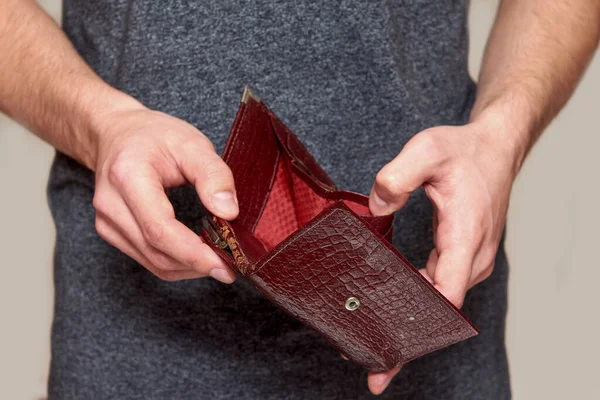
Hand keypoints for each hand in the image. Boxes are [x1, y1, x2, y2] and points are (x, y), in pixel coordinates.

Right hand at [92, 104, 237, 282]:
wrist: (116, 133)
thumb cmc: (155, 135)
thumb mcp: (192, 143)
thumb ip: (214, 175)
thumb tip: (229, 212)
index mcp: (128, 177)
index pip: (160, 229)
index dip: (193, 253)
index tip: (225, 264)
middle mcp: (111, 204)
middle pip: (156, 252)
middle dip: (197, 264)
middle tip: (232, 265)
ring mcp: (106, 222)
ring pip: (153, 263)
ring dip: (189, 268)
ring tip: (219, 259)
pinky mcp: (111, 232)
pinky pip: (147, 260)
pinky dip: (176, 263)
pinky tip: (197, 254)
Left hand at [365, 117, 521, 394]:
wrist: (495, 149)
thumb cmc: (465, 152)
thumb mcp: (428, 149)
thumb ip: (399, 175)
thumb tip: (375, 208)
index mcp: (465, 237)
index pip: (447, 292)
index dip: (421, 323)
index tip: (395, 351)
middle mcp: (471, 257)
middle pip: (441, 309)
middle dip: (409, 338)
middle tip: (372, 365)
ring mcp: (469, 260)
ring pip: (440, 301)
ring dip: (410, 320)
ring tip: (371, 341)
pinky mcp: (462, 257)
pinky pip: (439, 288)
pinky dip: (416, 300)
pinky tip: (389, 307)